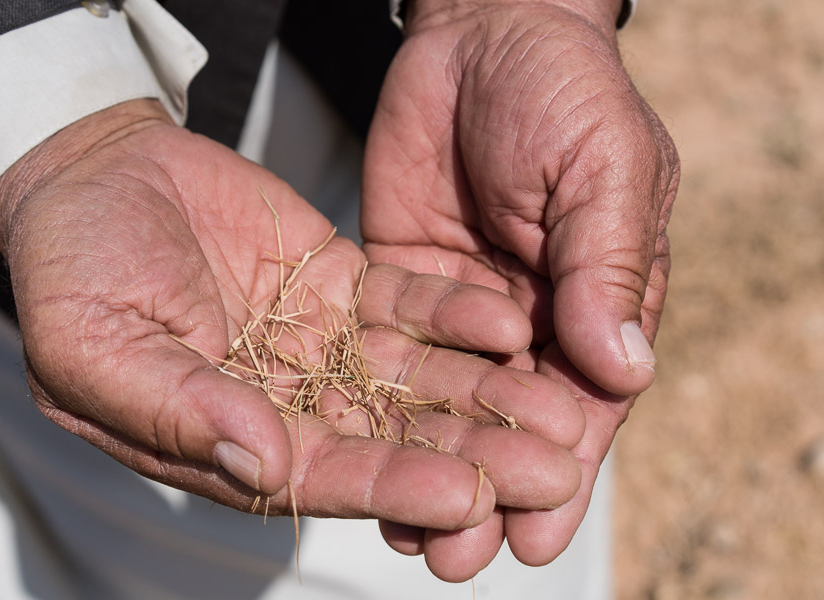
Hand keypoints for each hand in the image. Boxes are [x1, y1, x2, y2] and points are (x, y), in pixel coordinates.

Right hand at [0, 100, 583, 539]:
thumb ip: (179, 409)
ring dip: (485, 390)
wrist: (97, 177)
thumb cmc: (73, 268)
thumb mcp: (95, 346)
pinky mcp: (344, 285)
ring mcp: (322, 344)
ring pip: (413, 376)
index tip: (465, 494)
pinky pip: (409, 302)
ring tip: (555, 401)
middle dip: (470, 453)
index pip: (322, 476)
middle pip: (390, 437)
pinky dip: (456, 312)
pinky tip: (509, 321)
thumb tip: (264, 463)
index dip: (392, 486)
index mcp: (227, 439)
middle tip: (551, 466)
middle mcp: (287, 403)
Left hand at [363, 0, 678, 572]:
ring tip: (404, 532)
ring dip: (424, 464)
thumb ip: (604, 268)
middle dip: (483, 488)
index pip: (580, 405)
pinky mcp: (394, 283)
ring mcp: (456, 309)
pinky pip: (385, 356)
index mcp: (592, 305)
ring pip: (441, 404)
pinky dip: (376, 405)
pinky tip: (357, 454)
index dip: (559, 470)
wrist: (483, 35)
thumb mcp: (603, 171)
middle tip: (457, 555)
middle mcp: (526, 321)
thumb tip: (623, 370)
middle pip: (505, 423)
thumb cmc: (564, 93)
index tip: (536, 532)